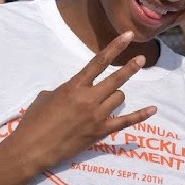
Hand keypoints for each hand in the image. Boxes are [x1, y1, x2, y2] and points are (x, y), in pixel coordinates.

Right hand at [5, 32, 156, 172]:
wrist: (32, 148)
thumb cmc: (34, 121)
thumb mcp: (47, 97)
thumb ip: (67, 90)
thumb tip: (77, 90)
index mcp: (74, 87)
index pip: (98, 62)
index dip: (115, 47)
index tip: (128, 36)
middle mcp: (88, 99)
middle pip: (116, 79)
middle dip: (130, 68)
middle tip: (141, 60)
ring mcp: (97, 116)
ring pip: (119, 98)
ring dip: (115, 95)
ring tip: (106, 99)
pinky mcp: (101, 131)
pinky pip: (126, 121)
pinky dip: (141, 115)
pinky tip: (153, 109)